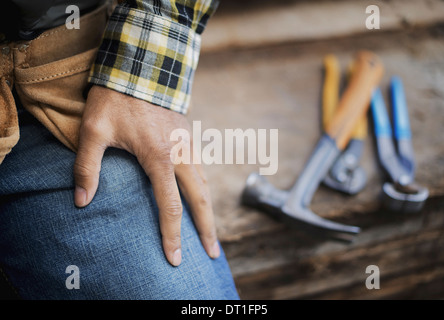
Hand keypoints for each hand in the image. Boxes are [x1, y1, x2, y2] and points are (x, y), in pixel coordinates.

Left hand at [73, 85, 219, 265]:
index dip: (172, 234)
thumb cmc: (116, 98)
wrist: (142, 65)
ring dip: (211, 211)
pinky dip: (206, 190)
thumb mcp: (94, 130)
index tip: (174, 257)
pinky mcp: (189, 137)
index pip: (170, 205)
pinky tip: (203, 199)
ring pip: (207, 184)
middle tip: (213, 253)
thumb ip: (87, 167)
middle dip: (207, 229)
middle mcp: (180, 154)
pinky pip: (203, 170)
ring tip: (213, 233)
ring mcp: (189, 145)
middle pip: (201, 199)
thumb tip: (82, 201)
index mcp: (159, 157)